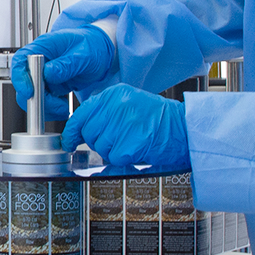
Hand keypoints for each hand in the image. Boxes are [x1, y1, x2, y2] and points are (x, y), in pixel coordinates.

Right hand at [11, 26, 115, 122]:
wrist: (101, 52)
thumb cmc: (92, 45)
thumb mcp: (84, 54)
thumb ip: (66, 64)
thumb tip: (48, 73)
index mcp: (44, 46)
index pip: (20, 61)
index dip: (20, 78)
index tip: (29, 92)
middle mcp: (39, 61)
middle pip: (24, 82)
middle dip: (36, 98)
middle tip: (55, 104)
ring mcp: (43, 75)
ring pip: (31, 95)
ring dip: (45, 106)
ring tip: (63, 107)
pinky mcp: (49, 86)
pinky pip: (42, 101)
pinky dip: (51, 109)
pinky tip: (63, 107)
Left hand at [62, 85, 191, 172]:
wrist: (186, 128)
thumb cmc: (160, 120)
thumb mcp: (130, 105)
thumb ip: (105, 113)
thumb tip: (80, 131)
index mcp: (114, 95)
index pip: (81, 114)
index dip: (72, 131)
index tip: (69, 142)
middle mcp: (117, 105)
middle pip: (89, 133)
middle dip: (99, 143)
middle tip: (118, 142)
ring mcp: (124, 123)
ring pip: (101, 147)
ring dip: (114, 152)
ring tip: (132, 143)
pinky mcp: (132, 141)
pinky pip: (115, 157)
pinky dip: (125, 159)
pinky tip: (138, 150)